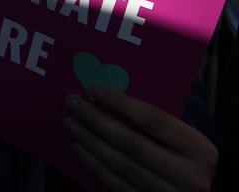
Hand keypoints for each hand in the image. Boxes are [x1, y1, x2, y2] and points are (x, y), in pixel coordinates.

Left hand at [64, 89, 216, 190]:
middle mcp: (189, 177)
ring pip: (122, 166)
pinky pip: (117, 185)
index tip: (94, 89)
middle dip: (98, 121)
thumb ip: (156, 121)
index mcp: (200, 150)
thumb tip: (108, 95)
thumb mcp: (182, 139)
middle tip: (73, 103)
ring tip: (70, 124)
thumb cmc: (185, 157)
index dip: (122, 103)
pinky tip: (80, 149)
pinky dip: (95, 165)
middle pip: (133, 144)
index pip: (154, 120)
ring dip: (91, 143)